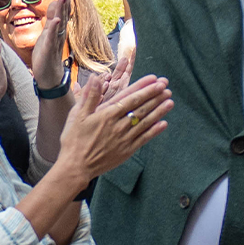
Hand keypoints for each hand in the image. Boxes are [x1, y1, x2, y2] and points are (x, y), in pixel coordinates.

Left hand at [30, 0, 71, 90]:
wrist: (48, 78)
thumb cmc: (47, 56)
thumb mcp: (48, 35)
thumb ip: (52, 20)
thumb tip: (55, 3)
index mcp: (57, 30)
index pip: (61, 12)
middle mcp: (58, 34)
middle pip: (62, 14)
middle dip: (64, 0)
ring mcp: (54, 42)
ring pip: (58, 24)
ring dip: (61, 11)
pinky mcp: (48, 50)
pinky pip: (52, 38)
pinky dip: (53, 29)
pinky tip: (56, 20)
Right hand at [54, 75, 172, 181]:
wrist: (76, 167)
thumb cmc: (74, 140)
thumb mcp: (77, 115)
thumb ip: (89, 96)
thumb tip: (95, 78)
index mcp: (107, 114)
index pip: (130, 98)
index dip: (144, 88)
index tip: (155, 80)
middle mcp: (118, 125)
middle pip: (141, 108)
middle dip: (155, 96)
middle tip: (166, 86)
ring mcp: (124, 139)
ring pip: (145, 122)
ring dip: (158, 111)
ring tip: (170, 101)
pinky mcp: (127, 151)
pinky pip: (143, 139)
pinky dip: (154, 131)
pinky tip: (164, 123)